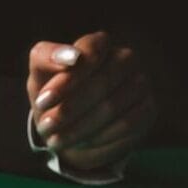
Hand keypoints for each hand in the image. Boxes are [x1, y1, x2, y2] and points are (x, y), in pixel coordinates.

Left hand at [26, 31, 155, 170]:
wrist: (71, 127)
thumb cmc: (54, 95)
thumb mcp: (40, 75)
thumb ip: (45, 56)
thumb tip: (71, 56)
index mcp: (99, 44)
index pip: (90, 52)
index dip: (67, 77)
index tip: (42, 101)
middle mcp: (125, 58)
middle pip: (102, 82)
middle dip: (69, 108)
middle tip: (45, 127)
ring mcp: (140, 82)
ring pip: (112, 106)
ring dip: (79, 127)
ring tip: (55, 140)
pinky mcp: (148, 108)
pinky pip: (126, 124)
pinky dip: (99, 137)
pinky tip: (80, 143)